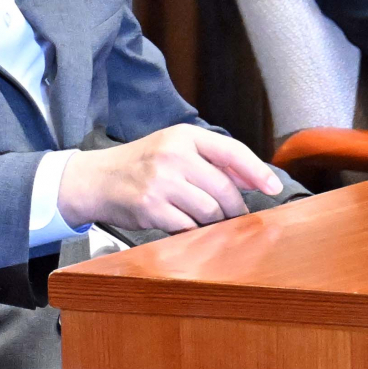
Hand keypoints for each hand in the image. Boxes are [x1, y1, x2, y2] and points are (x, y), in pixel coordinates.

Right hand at [57, 125, 283, 233]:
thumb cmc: (138, 165)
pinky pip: (189, 227)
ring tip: (203, 219)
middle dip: (233, 208)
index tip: (274, 187)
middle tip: (232, 215)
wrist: (95, 180)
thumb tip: (254, 179)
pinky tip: (184, 225)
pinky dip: (193, 231)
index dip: (257, 171)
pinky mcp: (151, 207)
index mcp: (182, 136)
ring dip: (214, 222)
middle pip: (224, 189)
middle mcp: (172, 155)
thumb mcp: (172, 150)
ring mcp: (161, 182)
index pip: (231, 151)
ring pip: (209, 211)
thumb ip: (210, 161)